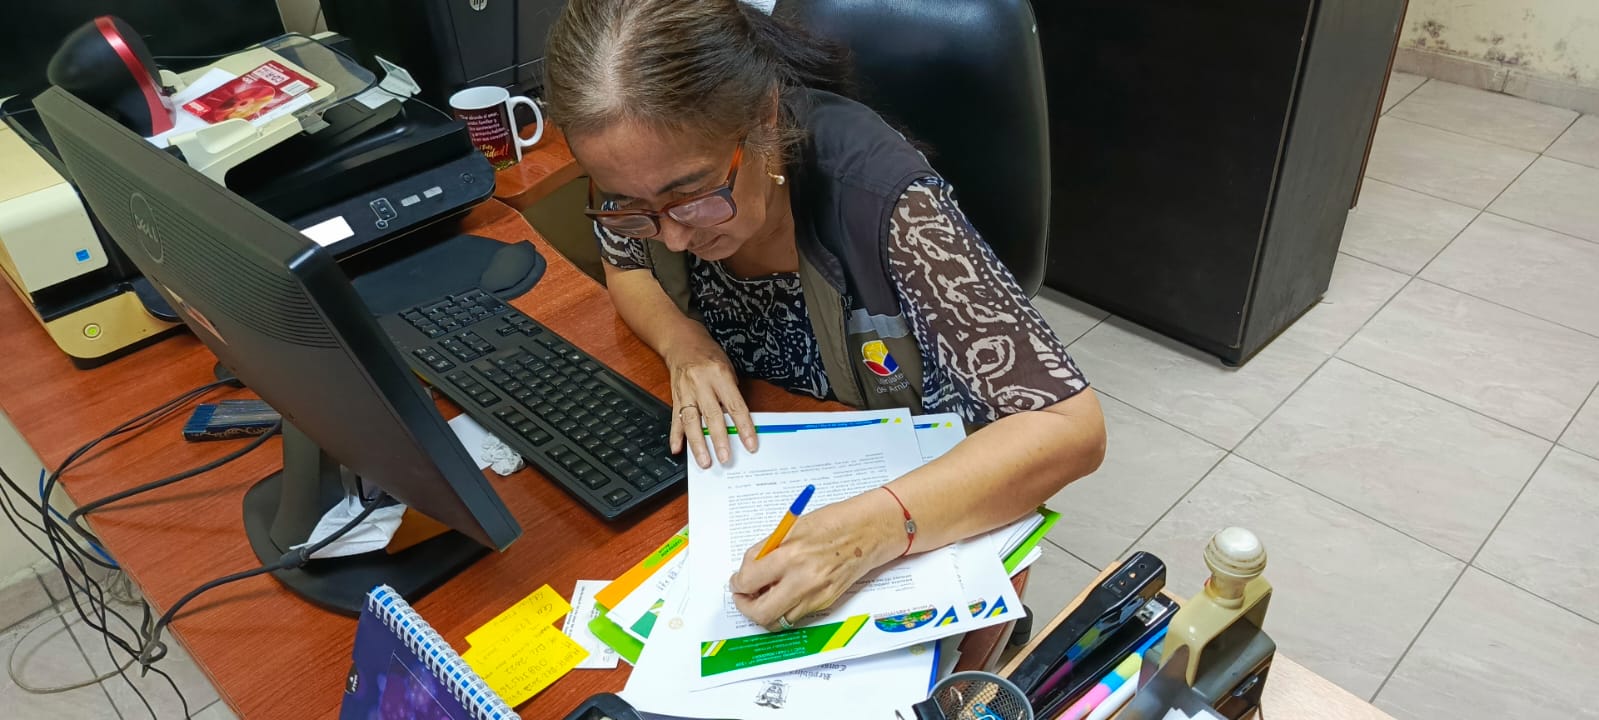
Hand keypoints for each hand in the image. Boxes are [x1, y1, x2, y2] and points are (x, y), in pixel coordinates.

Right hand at [664, 337, 756, 467]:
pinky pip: (675, 419)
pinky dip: (675, 436)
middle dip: (719, 439)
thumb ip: (732, 394)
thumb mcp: (728, 368)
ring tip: (704, 461)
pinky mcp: (675, 397)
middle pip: (712, 416)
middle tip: (725, 458)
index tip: (750, 444)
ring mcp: (686, 392)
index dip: (744, 427)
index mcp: (720, 375)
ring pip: (691, 421)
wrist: (682, 342)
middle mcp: (701, 384)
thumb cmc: (709, 356)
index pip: (735, 406)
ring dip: (698, 444)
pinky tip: (677, 449)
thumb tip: (739, 423)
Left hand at [729, 490, 903, 630]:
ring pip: (778, 621)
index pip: (749, 581)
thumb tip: (748, 569)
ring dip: (765, 611)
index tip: (738, 580)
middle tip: (743, 596)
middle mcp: (803, 580)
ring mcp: (816, 595)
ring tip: (764, 595)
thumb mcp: (792, 528)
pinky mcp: (826, 602)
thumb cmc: (835, 522)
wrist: (869, 530)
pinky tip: (784, 594)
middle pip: (761, 612)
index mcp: (790, 555)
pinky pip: (796, 616)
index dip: (738, 583)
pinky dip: (784, 609)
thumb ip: (767, 551)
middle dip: (746, 606)